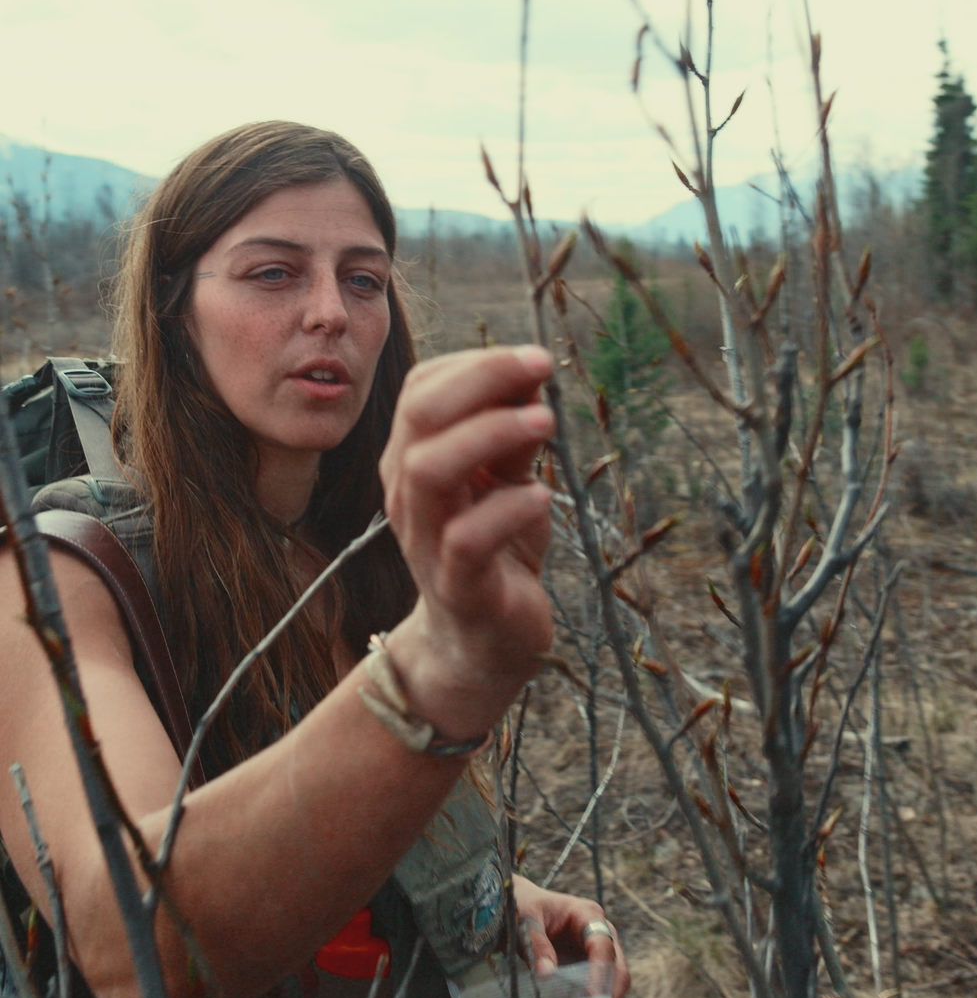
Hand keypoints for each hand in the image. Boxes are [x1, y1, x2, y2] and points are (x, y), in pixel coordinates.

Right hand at [379, 345, 555, 740]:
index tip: (532, 358)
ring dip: (490, 434)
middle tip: (542, 366)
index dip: (475, 362)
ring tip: (546, 422)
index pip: (423, 389)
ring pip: (430, 471)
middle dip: (481, 379)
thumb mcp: (509, 479)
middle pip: (420, 416)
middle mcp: (409, 494)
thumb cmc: (497, 547)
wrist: (485, 638)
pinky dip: (508, 509)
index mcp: (414, 458)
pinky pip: (467, 539)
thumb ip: (514, 433)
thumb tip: (533, 373)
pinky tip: (543, 497)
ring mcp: (426, 540)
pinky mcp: (457, 586)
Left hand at [512, 875, 630, 997]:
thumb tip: (547, 977)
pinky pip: (592, 992)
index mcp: (588, 914)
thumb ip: (537, 945)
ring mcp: (596, 952)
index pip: (602, 946)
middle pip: (616, 968)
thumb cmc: (524, 907)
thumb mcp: (526, 921)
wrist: (519, 907)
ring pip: (610, 984)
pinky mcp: (587, 969)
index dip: (600, 974)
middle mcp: (600, 933)